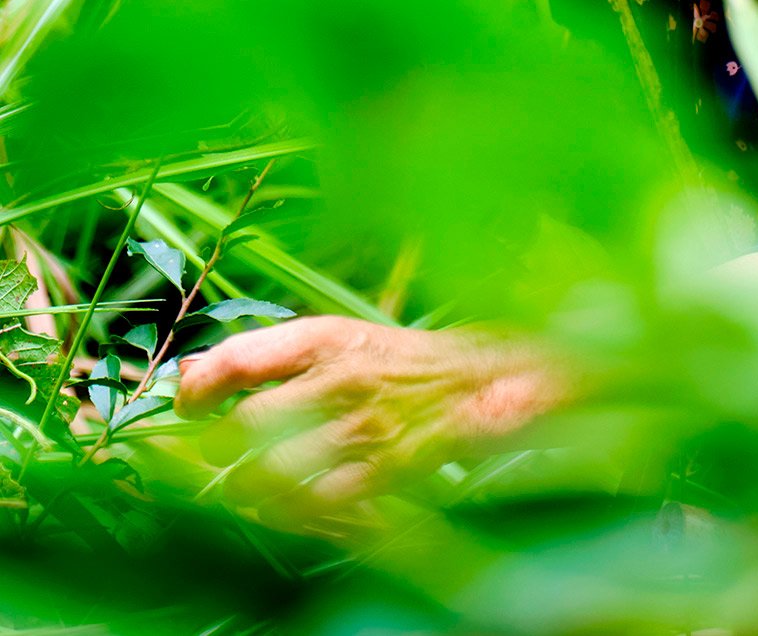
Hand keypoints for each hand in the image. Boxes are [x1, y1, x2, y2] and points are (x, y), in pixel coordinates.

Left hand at [174, 315, 562, 514]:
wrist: (478, 380)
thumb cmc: (394, 360)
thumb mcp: (332, 338)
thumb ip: (264, 355)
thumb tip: (189, 372)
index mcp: (323, 337)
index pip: (238, 359)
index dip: (198, 388)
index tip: (188, 405)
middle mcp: (338, 379)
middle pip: (245, 426)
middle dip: (219, 449)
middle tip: (220, 453)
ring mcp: (361, 428)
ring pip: (271, 474)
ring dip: (245, 488)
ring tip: (244, 485)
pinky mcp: (381, 470)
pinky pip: (311, 505)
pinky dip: (285, 511)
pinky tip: (282, 504)